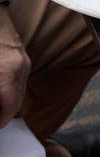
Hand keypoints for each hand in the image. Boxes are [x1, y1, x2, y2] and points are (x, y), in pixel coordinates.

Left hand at [0, 7, 30, 128]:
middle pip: (16, 101)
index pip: (10, 109)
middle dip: (3, 110)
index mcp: (9, 73)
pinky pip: (19, 76)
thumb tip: (0, 108)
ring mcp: (24, 58)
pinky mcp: (21, 52)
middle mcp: (21, 67)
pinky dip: (9, 85)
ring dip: (6, 98)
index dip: (0, 121)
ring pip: (19, 88)